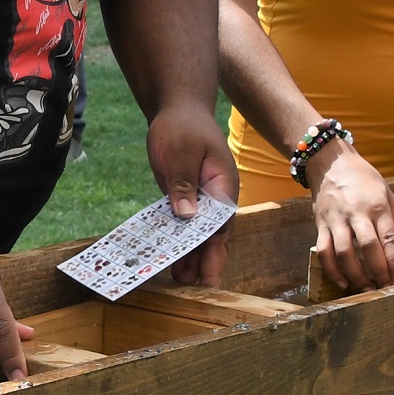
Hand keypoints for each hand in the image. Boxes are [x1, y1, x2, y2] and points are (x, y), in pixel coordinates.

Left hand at [145, 98, 238, 285]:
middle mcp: (217, 197)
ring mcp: (202, 198)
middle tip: (192, 287)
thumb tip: (186, 216)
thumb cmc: (182, 126)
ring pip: (199, 233)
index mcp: (223, 187)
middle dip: (204, 261)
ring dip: (191, 255)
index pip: (221, 226)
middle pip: (213, 235)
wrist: (178, 107)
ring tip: (179, 280)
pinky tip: (170, 258)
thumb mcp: (181, 153)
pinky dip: (179, 241)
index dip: (215, 252)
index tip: (210, 276)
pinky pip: (185, 224)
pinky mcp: (186, 196)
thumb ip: (184, 184)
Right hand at [307, 144, 393, 291]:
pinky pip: (324, 252)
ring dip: (356, 275)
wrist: (331, 163)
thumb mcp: (387, 196)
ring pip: (344, 253)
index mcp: (377, 205)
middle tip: (386, 289)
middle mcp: (356, 213)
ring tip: (366, 289)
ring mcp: (336, 219)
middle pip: (368, 247)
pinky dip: (332, 270)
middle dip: (378, 272)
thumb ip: (393, 224)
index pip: (389, 237)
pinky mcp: (321, 225)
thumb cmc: (364, 180)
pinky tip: (343, 282)